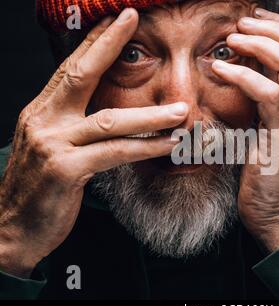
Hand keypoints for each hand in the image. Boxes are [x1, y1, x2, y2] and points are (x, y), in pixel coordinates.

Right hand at [0, 9, 187, 277]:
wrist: (13, 229)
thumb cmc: (41, 188)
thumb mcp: (53, 147)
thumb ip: (76, 126)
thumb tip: (110, 114)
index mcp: (42, 111)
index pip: (70, 69)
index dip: (94, 42)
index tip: (116, 20)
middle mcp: (43, 120)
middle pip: (80, 75)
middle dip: (108, 44)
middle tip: (133, 21)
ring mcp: (52, 144)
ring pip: (109, 120)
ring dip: (150, 114)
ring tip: (180, 111)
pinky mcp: (65, 170)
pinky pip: (115, 154)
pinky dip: (145, 148)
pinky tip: (168, 145)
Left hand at [212, 8, 278, 252]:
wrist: (278, 215)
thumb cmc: (268, 176)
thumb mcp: (268, 133)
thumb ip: (264, 106)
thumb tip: (243, 79)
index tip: (258, 20)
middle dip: (276, 29)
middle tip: (245, 22)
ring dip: (263, 45)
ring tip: (234, 38)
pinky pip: (268, 95)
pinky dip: (244, 76)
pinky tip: (221, 69)